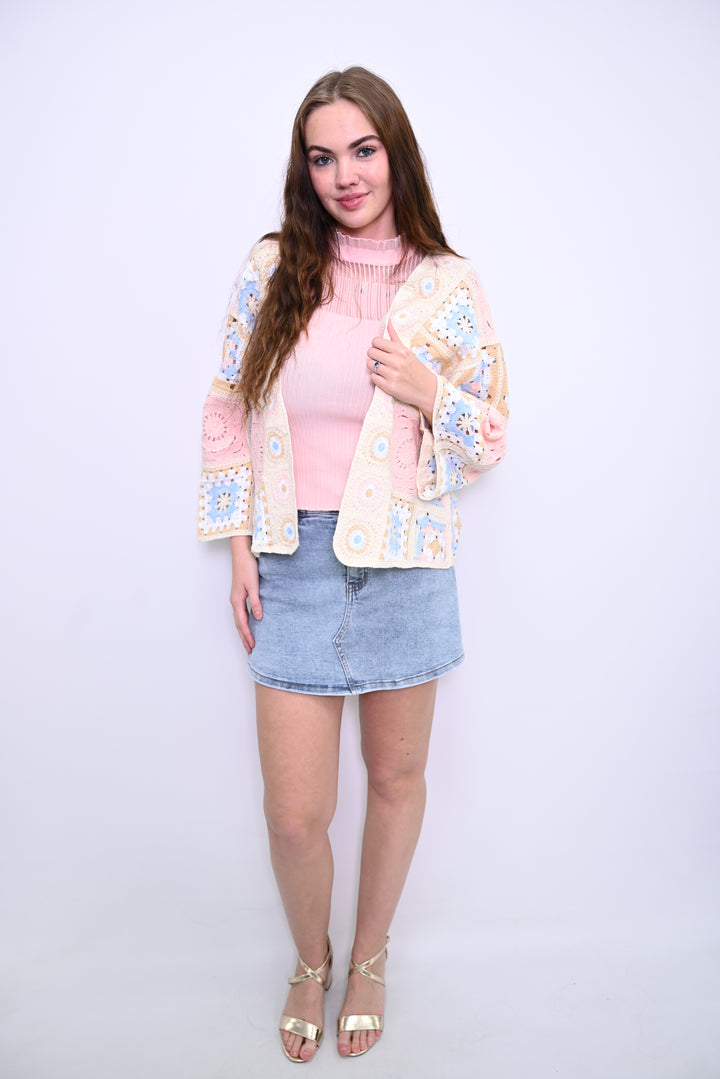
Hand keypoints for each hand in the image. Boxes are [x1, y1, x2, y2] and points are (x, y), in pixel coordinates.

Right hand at [229, 536, 261, 653]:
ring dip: (243, 632)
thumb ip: (256, 602)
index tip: (252, 647)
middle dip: (244, 638)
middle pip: (239, 625)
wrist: (242, 554)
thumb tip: (259, 618)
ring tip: (248, 642)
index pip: (242, 623)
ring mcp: (236, 598)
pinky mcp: (240, 594)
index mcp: (237, 601)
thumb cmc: (247, 567)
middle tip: (250, 651)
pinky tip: (249, 625)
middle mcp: (235, 601)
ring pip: (239, 620)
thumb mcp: (253, 585)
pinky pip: (241, 613)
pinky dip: (244, 622)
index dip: (247, 636)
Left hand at [367, 320, 437, 423]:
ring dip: (374, 366)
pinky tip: (384, 377)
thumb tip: (388, 322)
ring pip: (370, 365)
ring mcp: (392, 375)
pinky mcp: (389, 387)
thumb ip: (395, 338)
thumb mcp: (408, 352)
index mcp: (401, 351)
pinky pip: (373, 378)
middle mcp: (396, 362)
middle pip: (370, 352)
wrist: (427, 390)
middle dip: (373, 355)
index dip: (376, 345)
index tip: (380, 349)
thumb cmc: (416, 369)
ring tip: (382, 368)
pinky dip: (376, 377)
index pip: (376, 341)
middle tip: (380, 359)